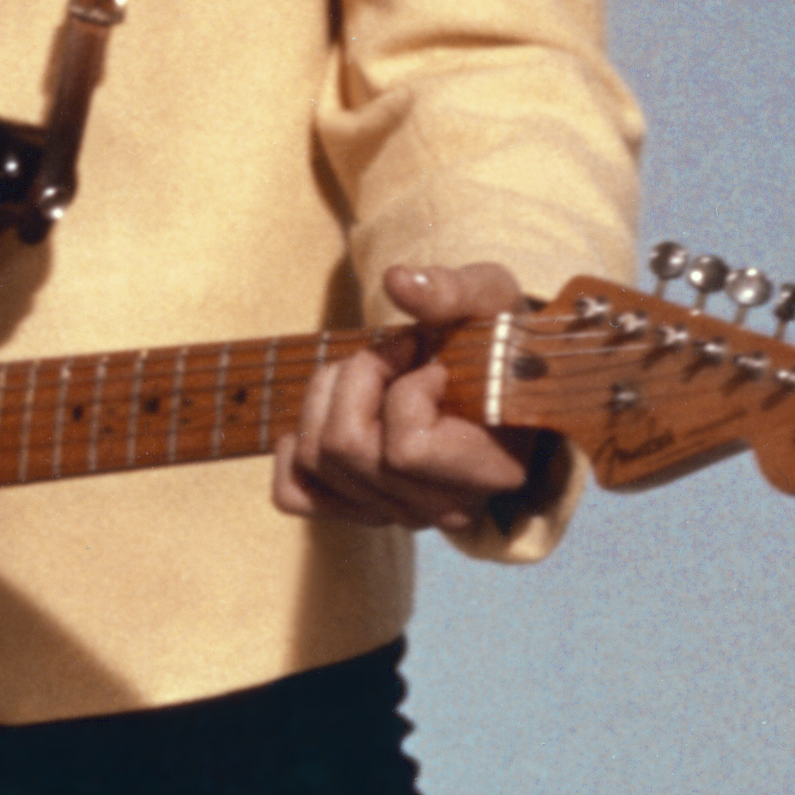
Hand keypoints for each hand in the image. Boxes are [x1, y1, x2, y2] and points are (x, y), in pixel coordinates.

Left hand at [273, 259, 561, 538]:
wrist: (500, 376)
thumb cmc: (497, 339)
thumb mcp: (490, 301)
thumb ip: (452, 292)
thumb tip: (396, 280)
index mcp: (489, 469)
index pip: (406, 451)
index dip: (406, 390)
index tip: (432, 360)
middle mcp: (442, 507)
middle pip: (346, 448)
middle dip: (355, 379)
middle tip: (391, 354)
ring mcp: (398, 514)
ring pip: (317, 460)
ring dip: (327, 398)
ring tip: (368, 374)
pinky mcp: (362, 510)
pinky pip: (295, 494)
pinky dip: (295, 453)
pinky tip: (325, 417)